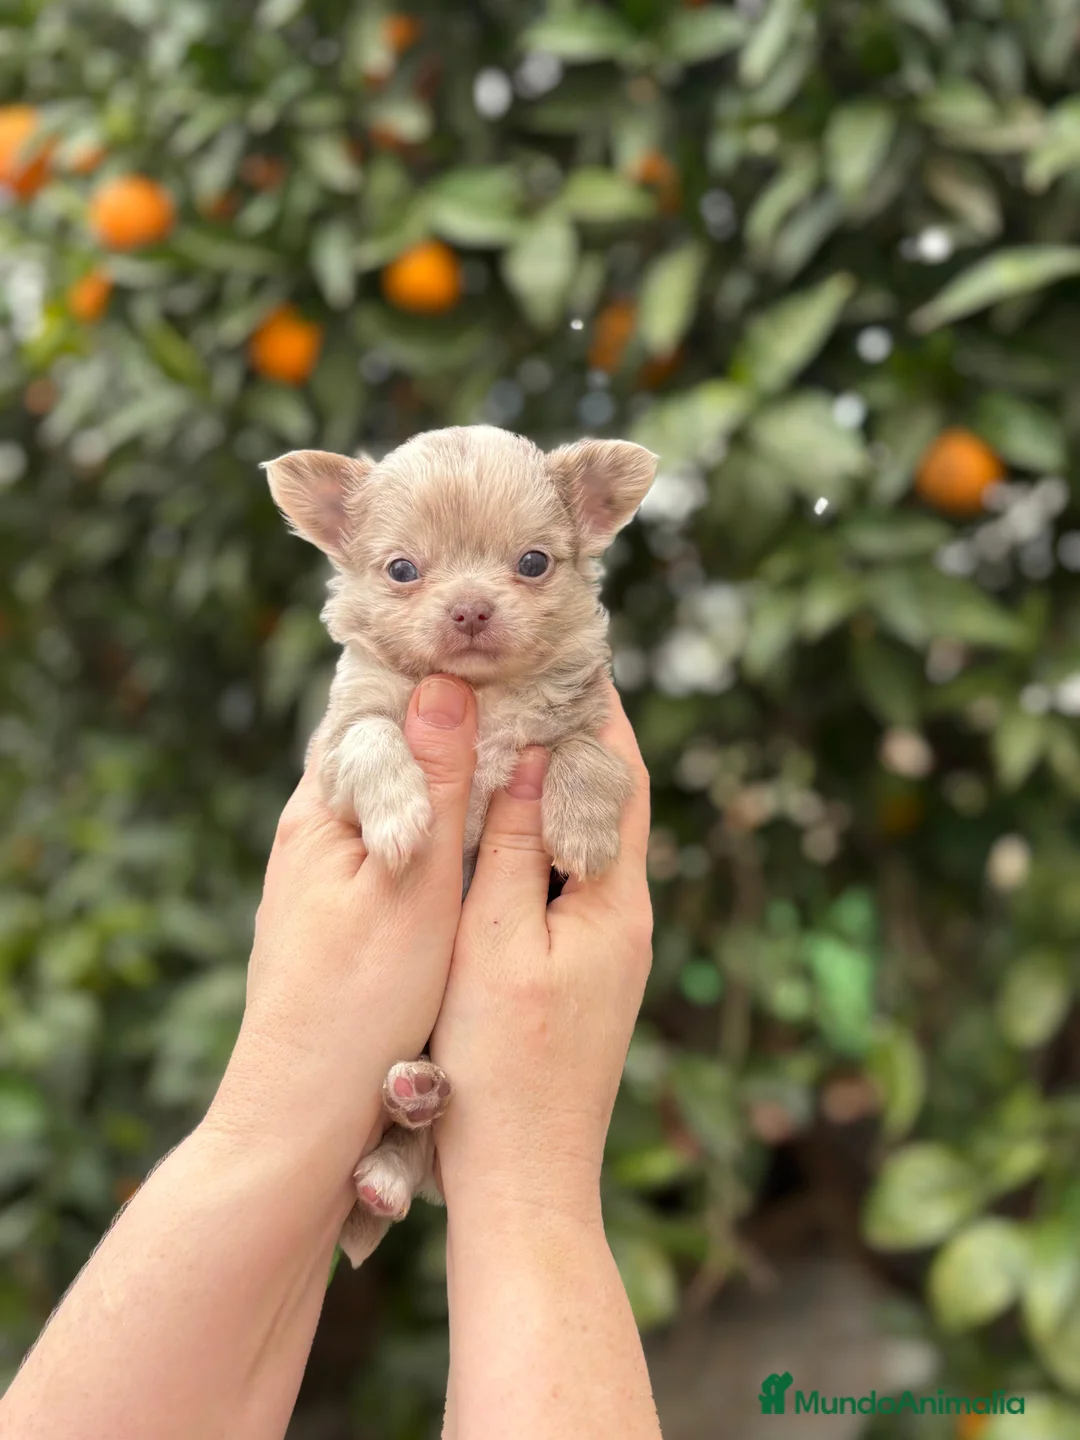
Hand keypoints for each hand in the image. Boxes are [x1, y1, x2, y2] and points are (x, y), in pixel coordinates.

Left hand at [206, 674, 476, 1185]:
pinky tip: (484, 837)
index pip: (373, 707)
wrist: (300, 1116)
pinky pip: (400, 848)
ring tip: (520, 753)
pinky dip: (442, 831)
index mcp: (322, 810)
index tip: (505, 657)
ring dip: (450, 779)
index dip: (438, 678)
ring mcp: (326, 878)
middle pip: (388, 752)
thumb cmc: (357, 1004)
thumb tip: (445, 682)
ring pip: (398, 803)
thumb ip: (433, 785)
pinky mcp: (343, 918)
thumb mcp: (413, 884)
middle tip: (530, 699)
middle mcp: (315, 833)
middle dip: (453, 725)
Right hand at [430, 680, 651, 1212]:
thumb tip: (533, 751)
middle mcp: (625, 916)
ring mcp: (606, 946)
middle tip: (528, 672)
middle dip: (575, 734)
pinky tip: (497, 820)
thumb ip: (515, 845)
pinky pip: (565, 875)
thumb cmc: (503, 1069)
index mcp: (616, 902)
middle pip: (608, 800)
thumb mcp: (495, 942)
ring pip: (585, 837)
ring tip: (506, 725)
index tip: (568, 648)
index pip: (620, 776)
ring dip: (554, 782)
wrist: (525, 1183)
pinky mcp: (580, 971)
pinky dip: (539, 833)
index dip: (597, 708)